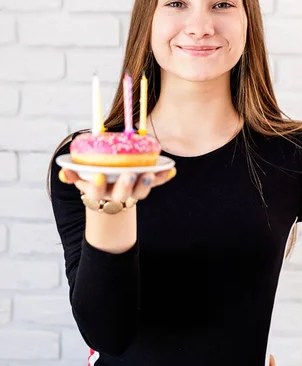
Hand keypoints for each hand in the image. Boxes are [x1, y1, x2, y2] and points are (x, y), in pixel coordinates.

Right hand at [58, 166, 176, 203]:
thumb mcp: (82, 177)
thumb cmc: (95, 177)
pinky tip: (172, 170)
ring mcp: (132, 192)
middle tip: (129, 174)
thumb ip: (74, 173)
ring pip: (139, 192)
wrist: (111, 191)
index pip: (95, 191)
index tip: (99, 176)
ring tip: (150, 173)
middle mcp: (115, 195)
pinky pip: (156, 183)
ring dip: (145, 184)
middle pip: (121, 194)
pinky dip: (164, 177)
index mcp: (98, 192)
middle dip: (125, 185)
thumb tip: (65, 170)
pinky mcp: (145, 186)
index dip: (96, 185)